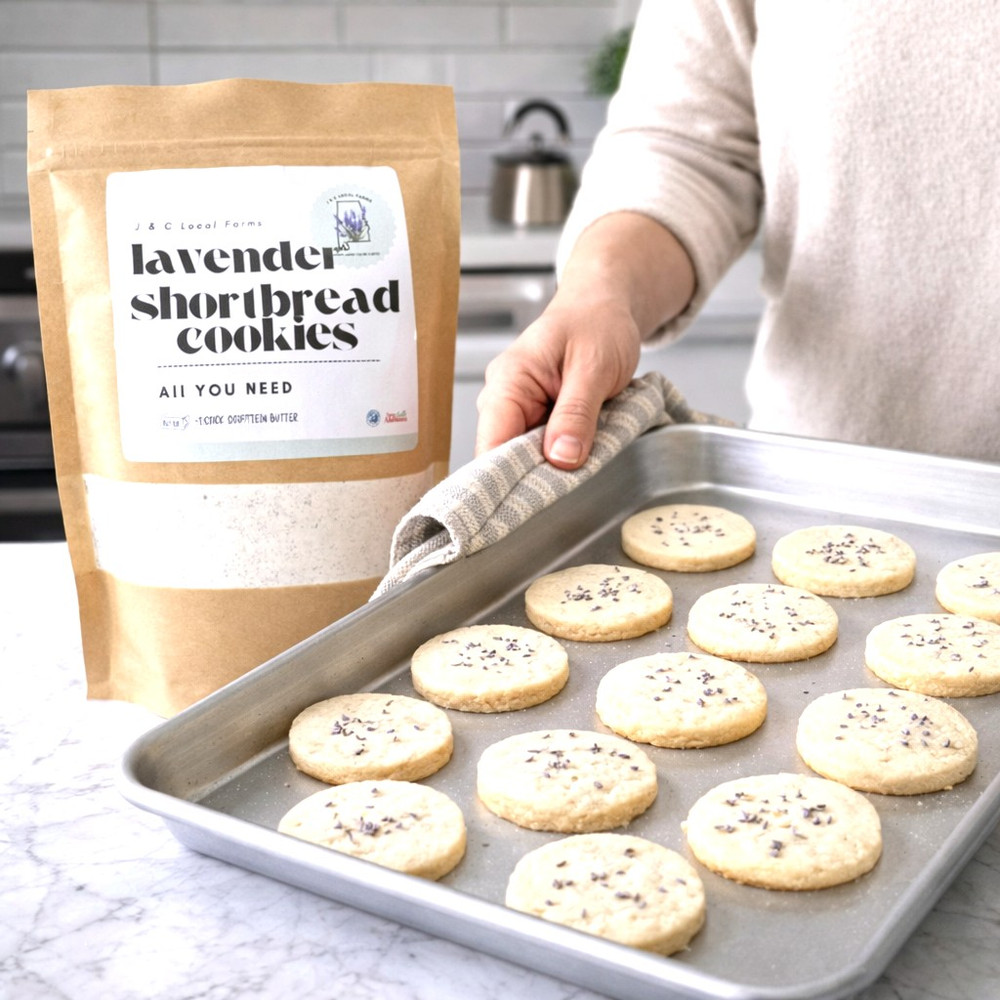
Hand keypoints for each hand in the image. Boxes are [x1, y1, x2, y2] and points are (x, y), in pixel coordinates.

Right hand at [473, 211, 696, 469]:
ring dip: (550, 470)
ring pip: (523, 459)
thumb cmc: (597, 322)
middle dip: (533, 479)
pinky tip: (577, 461)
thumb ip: (576, 414)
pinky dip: (558, 460)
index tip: (528, 506)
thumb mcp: (594, 367)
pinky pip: (539, 451)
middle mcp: (504, 399)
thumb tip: (561, 459)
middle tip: (567, 493)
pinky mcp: (535, 420)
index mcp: (509, 382)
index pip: (491, 444)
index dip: (505, 480)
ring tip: (580, 471)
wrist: (604, 306)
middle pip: (503, 459)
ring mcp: (517, 411)